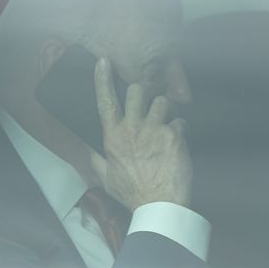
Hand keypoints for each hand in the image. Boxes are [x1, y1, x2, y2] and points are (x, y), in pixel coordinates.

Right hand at [90, 57, 192, 210]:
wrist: (159, 205)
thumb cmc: (133, 193)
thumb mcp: (106, 179)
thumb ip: (96, 161)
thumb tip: (87, 151)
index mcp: (113, 137)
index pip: (105, 101)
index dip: (103, 79)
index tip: (104, 62)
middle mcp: (133, 129)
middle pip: (137, 91)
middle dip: (143, 93)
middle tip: (148, 104)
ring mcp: (154, 131)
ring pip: (161, 102)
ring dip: (165, 110)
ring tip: (166, 125)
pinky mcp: (174, 136)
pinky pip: (180, 122)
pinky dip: (181, 131)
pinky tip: (179, 143)